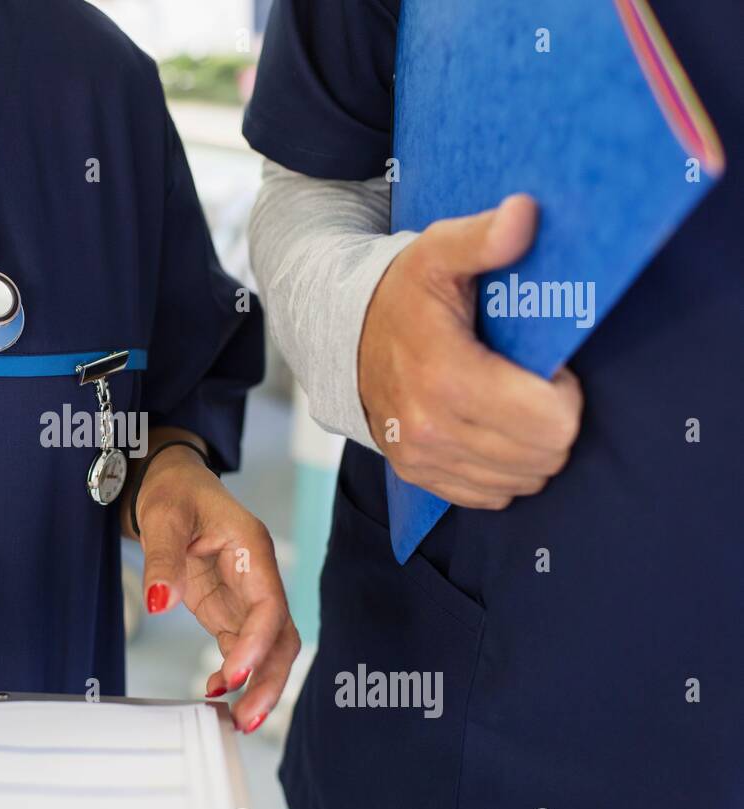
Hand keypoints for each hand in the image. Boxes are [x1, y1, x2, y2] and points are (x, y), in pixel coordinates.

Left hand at [133, 446, 299, 732]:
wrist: (172, 484)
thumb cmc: (175, 492)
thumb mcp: (163, 517)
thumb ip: (162, 560)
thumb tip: (159, 602)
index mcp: (252, 549)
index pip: (269, 606)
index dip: (256, 645)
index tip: (231, 675)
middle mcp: (259, 576)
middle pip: (282, 637)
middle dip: (269, 680)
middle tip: (246, 719)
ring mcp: (248, 596)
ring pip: (270, 649)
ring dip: (259, 685)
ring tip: (238, 720)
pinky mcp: (231, 610)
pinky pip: (244, 648)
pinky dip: (234, 674)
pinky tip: (213, 691)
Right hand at [358, 194, 583, 508]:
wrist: (340, 336)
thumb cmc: (403, 293)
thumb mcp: (439, 252)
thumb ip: (484, 237)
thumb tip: (525, 215)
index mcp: (447, 379)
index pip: (551, 422)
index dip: (566, 394)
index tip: (546, 367)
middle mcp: (432, 430)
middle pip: (545, 455)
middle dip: (554, 421)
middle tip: (533, 385)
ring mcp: (423, 459)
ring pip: (524, 480)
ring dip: (532, 448)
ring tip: (514, 406)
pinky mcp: (419, 475)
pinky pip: (493, 496)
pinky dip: (504, 469)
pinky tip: (492, 431)